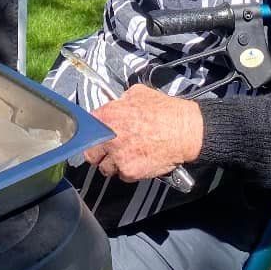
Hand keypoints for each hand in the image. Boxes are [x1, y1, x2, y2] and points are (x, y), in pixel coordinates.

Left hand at [83, 85, 203, 181]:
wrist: (184, 131)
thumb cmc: (166, 111)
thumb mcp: (138, 93)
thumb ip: (120, 101)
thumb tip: (114, 105)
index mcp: (107, 116)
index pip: (85, 129)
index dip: (92, 134)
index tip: (96, 136)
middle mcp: (108, 138)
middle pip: (90, 154)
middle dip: (99, 153)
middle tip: (110, 150)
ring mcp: (118, 157)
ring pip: (106, 168)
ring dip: (114, 164)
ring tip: (129, 155)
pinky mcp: (129, 171)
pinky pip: (122, 175)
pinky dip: (129, 171)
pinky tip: (139, 160)